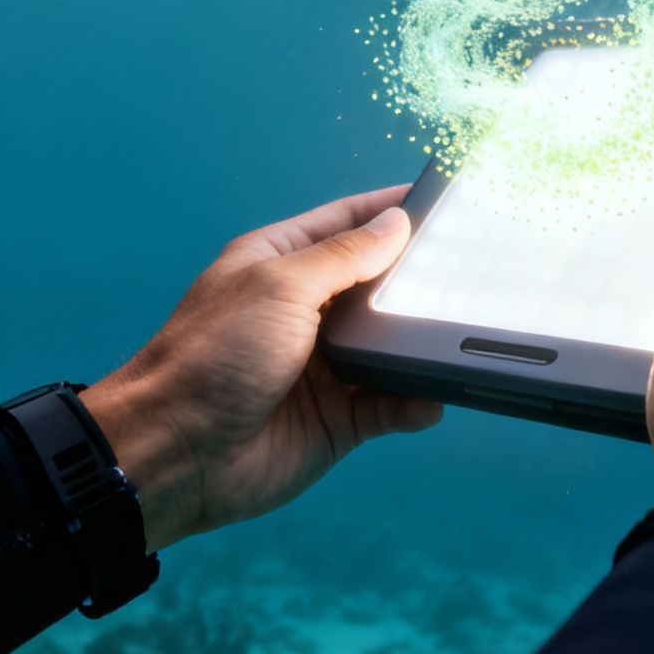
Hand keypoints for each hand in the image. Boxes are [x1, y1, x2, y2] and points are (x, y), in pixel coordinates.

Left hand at [82, 186, 443, 551]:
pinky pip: (389, 405)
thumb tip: (396, 222)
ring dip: (419, 345)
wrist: (178, 453)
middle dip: (418, 280)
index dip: (391, 210)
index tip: (443, 200)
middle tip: (475, 268)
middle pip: (376, 285)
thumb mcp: (281, 286)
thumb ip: (345, 255)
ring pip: (389, 348)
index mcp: (281, 263)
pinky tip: (431, 398)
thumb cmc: (213, 355)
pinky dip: (413, 402)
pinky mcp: (337, 420)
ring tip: (461, 334)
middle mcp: (305, 311)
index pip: (347, 223)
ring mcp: (323, 367)